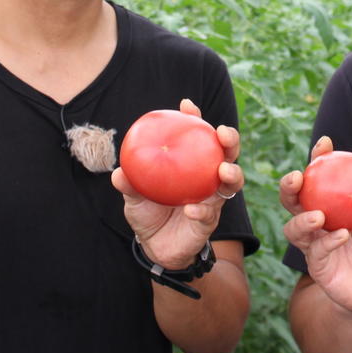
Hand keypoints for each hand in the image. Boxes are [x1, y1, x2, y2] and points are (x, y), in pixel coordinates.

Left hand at [111, 99, 243, 268]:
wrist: (154, 247)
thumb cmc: (147, 212)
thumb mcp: (134, 197)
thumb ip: (130, 184)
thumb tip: (119, 172)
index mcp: (191, 164)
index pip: (197, 136)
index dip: (195, 118)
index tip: (187, 106)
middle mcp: (207, 177)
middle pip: (226, 153)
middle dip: (230, 140)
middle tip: (223, 133)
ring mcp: (212, 199)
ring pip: (232, 182)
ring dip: (232, 173)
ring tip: (223, 170)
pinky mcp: (209, 221)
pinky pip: (209, 214)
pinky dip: (202, 210)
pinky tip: (191, 209)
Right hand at [280, 136, 351, 315]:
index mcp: (334, 205)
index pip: (321, 178)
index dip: (319, 159)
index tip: (325, 144)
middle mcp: (319, 222)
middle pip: (293, 200)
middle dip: (289, 186)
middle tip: (298, 177)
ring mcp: (314, 245)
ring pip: (294, 228)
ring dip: (302, 219)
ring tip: (318, 215)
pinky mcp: (318, 267)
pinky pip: (316, 253)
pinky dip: (327, 242)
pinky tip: (341, 236)